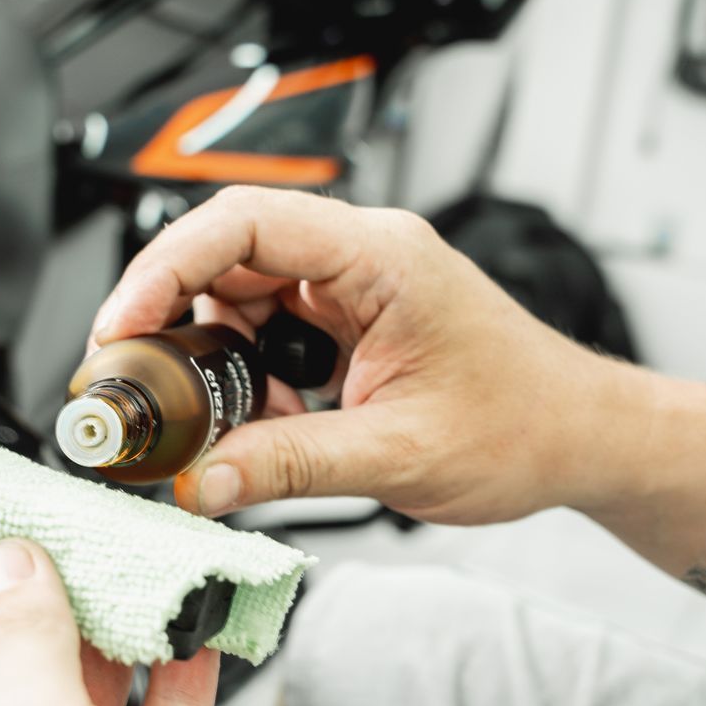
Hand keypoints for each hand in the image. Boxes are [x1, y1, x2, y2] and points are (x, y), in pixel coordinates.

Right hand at [91, 186, 657, 522]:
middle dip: (170, 318)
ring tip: (213, 424)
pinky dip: (249, 383)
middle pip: (226, 255)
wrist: (583, 439)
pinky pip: (268, 333)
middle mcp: (362, 256)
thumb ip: (291, 466)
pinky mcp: (349, 321)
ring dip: (213, 361)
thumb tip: (202, 482)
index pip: (244, 223)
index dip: (166, 268)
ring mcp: (354, 287)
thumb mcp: (398, 455)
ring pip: (240, 297)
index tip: (123, 327)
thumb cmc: (526, 425)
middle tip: (133, 383)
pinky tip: (264, 428)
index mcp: (381, 256)